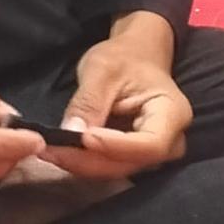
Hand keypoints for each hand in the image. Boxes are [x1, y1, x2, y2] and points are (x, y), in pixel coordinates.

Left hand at [39, 11, 191, 180]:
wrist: (135, 55)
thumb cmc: (124, 56)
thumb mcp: (103, 68)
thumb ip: (89, 100)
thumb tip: (71, 133)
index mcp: (172, 113)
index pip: (150, 144)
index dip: (116, 146)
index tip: (83, 138)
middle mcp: (171, 141)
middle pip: (132, 162)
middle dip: (91, 160)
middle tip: (52, 151)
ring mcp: (153, 153)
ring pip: (119, 168)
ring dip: (84, 164)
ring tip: (50, 151)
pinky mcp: (135, 156)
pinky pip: (111, 164)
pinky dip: (85, 161)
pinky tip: (61, 152)